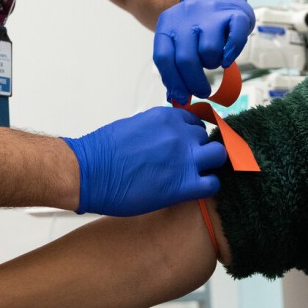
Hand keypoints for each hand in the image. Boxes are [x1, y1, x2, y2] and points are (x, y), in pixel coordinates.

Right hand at [63, 107, 226, 216]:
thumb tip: (166, 139)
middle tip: (187, 164)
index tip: (186, 146)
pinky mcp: (183, 185)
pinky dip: (207, 187)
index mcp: (166, 117)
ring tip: (195, 176)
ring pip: (218, 156)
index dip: (191, 136)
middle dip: (199, 150)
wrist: (89, 172)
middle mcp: (179, 133)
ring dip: (209, 165)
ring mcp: (184, 158)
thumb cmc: (103, 152)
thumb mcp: (134, 126)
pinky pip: (212, 184)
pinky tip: (193, 191)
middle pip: (206, 138)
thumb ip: (157, 129)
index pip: (194, 122)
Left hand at [153, 0, 254, 104]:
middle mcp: (187, 19)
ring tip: (213, 62)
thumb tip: (175, 99)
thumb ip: (174, 67)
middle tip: (202, 91)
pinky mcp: (234, 15)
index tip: (182, 97)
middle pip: (186, 59)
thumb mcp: (177, 39)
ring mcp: (211, 15)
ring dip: (212, 64)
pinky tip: (228, 58)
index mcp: (168, 25)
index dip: (173, 82)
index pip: (164, 58)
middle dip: (195, 82)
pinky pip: (234, 40)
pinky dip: (232, 54)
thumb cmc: (195, 25)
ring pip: (209, 50)